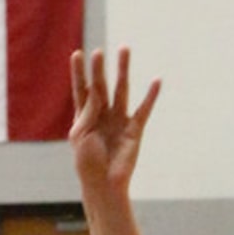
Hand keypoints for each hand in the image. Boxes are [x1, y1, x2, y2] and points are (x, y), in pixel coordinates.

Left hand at [68, 47, 160, 196]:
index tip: (76, 54)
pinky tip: (157, 81)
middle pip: (101, 86)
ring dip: (123, 71)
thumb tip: (95, 88)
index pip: (81, 90)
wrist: (103, 185)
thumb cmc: (87, 163)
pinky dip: (150, 96)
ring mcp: (118, 121)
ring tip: (124, 50)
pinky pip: (143, 110)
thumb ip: (88, 110)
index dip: (79, 73)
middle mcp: (102, 116)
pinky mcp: (134, 130)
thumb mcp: (81, 135)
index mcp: (85, 118)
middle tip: (99, 52)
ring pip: (121, 90)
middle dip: (99, 69)